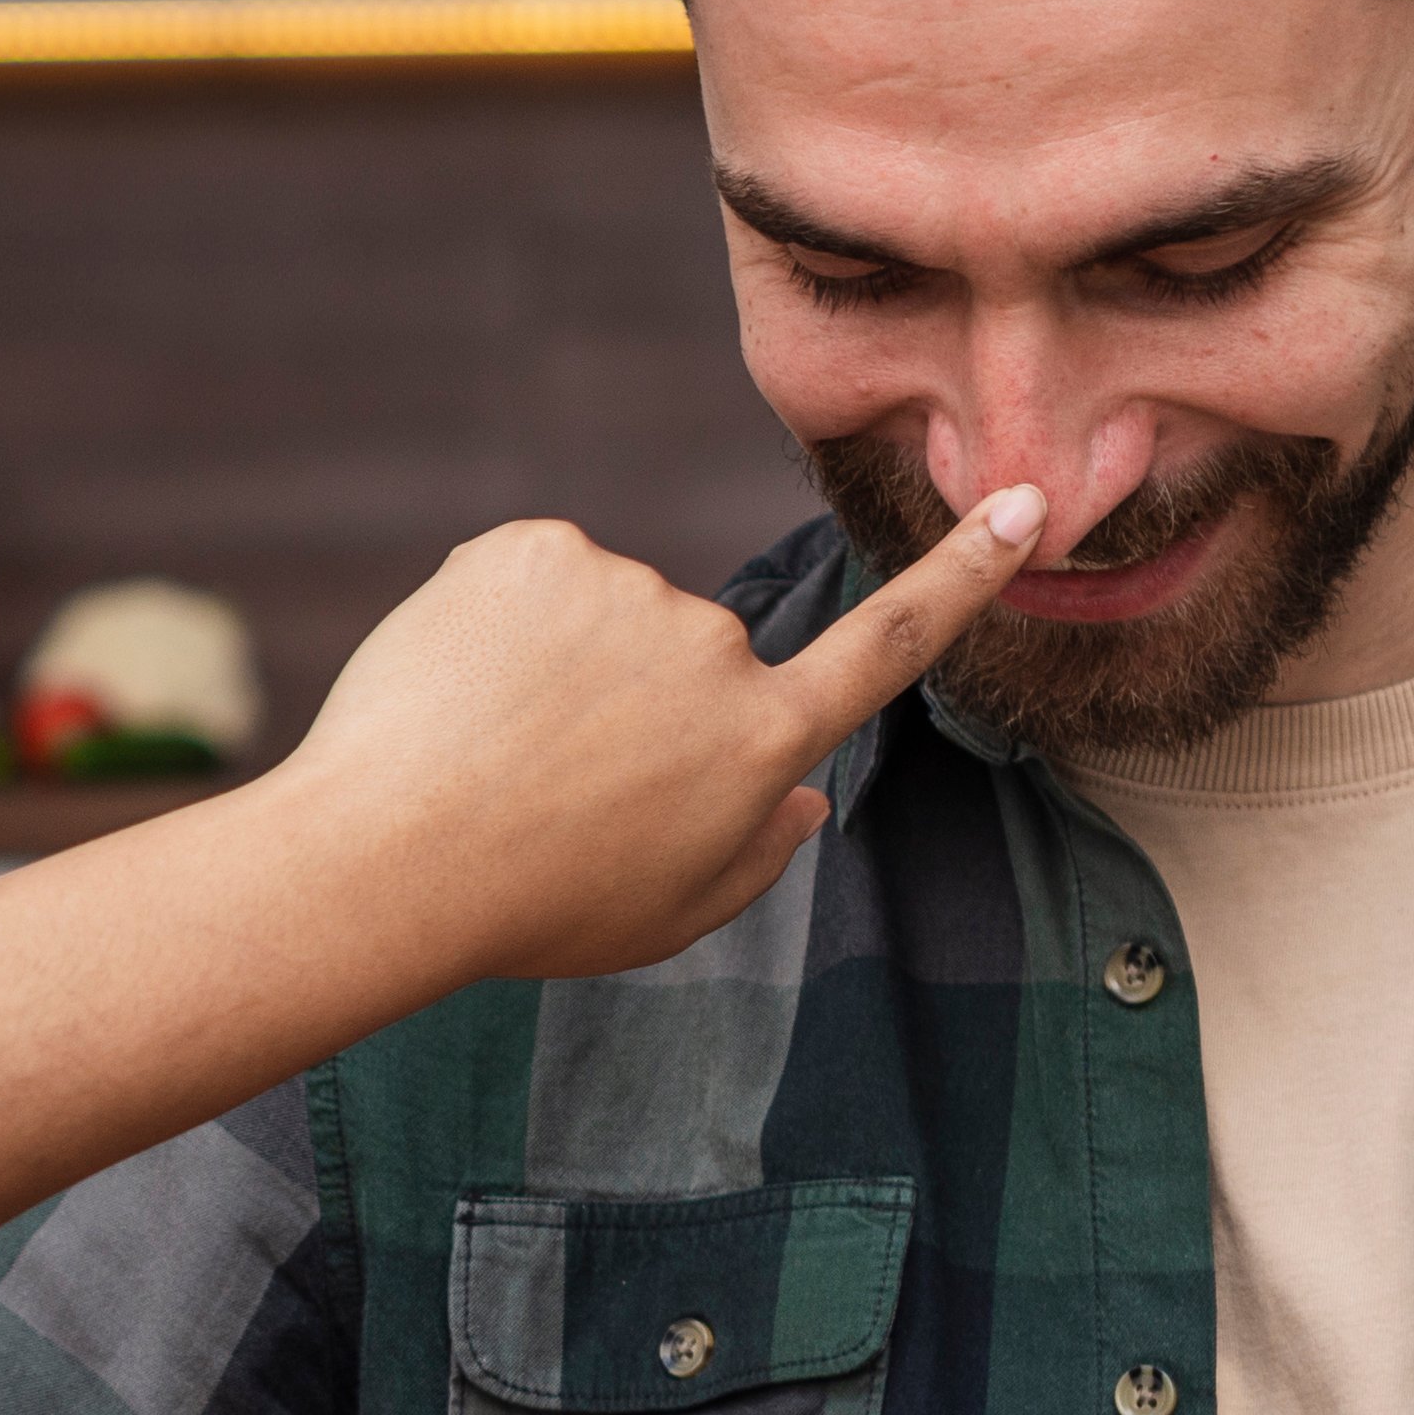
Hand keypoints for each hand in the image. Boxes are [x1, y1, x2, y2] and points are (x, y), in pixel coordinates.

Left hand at [271, 488, 1043, 989]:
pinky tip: (457, 691)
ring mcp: (627, 588)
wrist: (389, 862)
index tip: (1024, 500)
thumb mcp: (670, 913)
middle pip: (689, 656)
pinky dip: (495, 626)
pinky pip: (530, 580)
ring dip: (558, 665)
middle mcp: (716, 648)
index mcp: (764, 741)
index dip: (964, 572)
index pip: (891, 641)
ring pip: (602, 616)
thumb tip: (805, 795)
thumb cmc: (533, 906)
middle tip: (548, 784)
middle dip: (630, 702)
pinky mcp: (535, 547)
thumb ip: (757, 850)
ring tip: (492, 747)